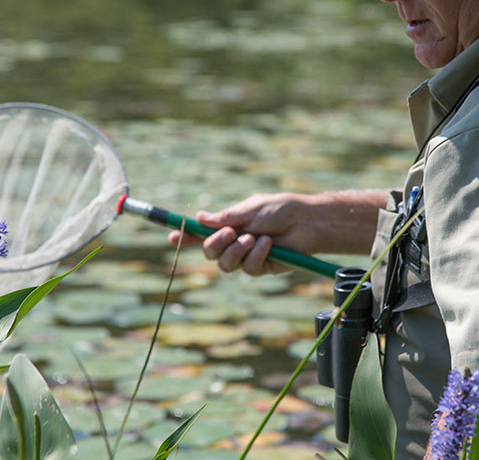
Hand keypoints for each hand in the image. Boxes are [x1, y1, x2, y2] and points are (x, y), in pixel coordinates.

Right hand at [168, 193, 313, 275]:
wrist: (307, 222)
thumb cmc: (280, 209)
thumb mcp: (249, 209)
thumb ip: (225, 218)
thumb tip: (200, 218)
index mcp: (230, 224)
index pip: (203, 233)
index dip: (186, 237)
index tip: (171, 236)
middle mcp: (235, 242)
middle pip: (210, 253)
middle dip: (215, 244)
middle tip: (230, 232)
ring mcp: (247, 256)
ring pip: (225, 265)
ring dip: (237, 250)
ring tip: (254, 237)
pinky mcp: (261, 267)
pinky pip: (248, 268)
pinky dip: (256, 255)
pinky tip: (268, 244)